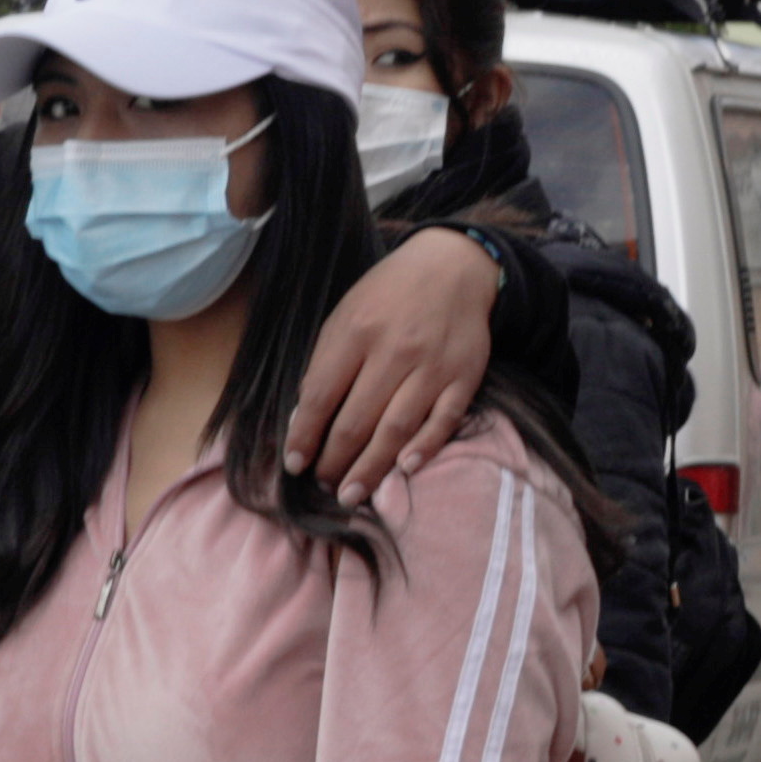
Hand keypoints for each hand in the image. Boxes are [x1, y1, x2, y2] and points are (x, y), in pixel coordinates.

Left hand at [284, 227, 494, 496]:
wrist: (452, 268)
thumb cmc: (387, 296)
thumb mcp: (344, 317)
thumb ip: (324, 364)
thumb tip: (304, 420)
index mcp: (356, 334)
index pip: (321, 397)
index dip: (305, 436)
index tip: (294, 464)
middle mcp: (395, 352)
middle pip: (357, 421)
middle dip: (335, 461)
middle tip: (324, 484)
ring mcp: (433, 367)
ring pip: (397, 428)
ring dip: (371, 468)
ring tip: (351, 493)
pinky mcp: (465, 376)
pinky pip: (444, 420)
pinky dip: (425, 447)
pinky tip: (404, 469)